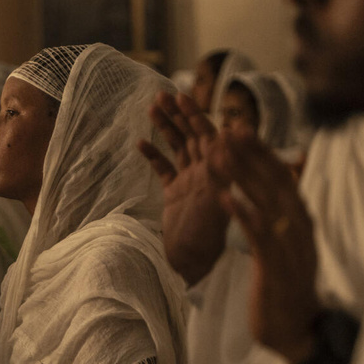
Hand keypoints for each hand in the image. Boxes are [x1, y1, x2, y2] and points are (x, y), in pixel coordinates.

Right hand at [138, 92, 230, 285]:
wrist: (192, 269)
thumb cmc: (207, 242)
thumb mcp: (217, 204)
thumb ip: (219, 171)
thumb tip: (222, 137)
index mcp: (218, 173)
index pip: (208, 136)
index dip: (196, 115)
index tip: (183, 96)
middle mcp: (207, 174)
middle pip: (192, 136)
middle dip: (178, 115)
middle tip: (162, 94)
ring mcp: (190, 184)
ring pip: (177, 149)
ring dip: (166, 128)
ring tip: (151, 108)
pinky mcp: (175, 197)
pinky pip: (164, 171)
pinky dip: (154, 156)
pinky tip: (140, 143)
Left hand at [212, 131, 319, 363]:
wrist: (294, 327)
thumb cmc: (282, 281)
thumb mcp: (279, 242)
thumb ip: (273, 213)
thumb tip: (263, 186)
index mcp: (297, 217)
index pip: (277, 176)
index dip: (257, 151)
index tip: (235, 127)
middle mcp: (297, 225)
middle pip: (271, 181)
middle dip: (248, 154)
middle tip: (225, 128)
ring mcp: (289, 244)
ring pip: (264, 201)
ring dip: (241, 174)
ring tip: (219, 152)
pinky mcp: (275, 265)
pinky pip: (258, 234)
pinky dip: (243, 213)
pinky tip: (224, 197)